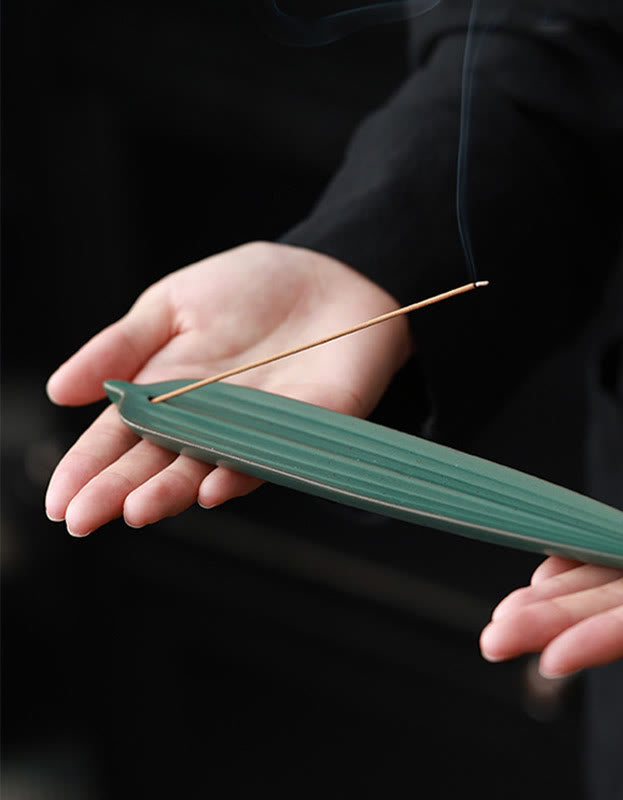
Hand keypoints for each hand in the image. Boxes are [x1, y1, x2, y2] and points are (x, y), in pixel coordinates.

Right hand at [46, 242, 411, 534]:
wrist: (329, 275)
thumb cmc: (250, 288)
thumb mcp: (173, 303)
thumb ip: (121, 346)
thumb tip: (60, 392)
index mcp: (170, 391)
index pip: (121, 437)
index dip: (89, 468)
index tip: (61, 501)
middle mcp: (210, 420)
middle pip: (158, 462)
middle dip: (119, 491)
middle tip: (84, 519)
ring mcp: (258, 427)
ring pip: (210, 467)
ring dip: (174, 491)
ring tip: (137, 509)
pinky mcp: (310, 424)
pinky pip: (275, 453)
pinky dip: (244, 471)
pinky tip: (214, 487)